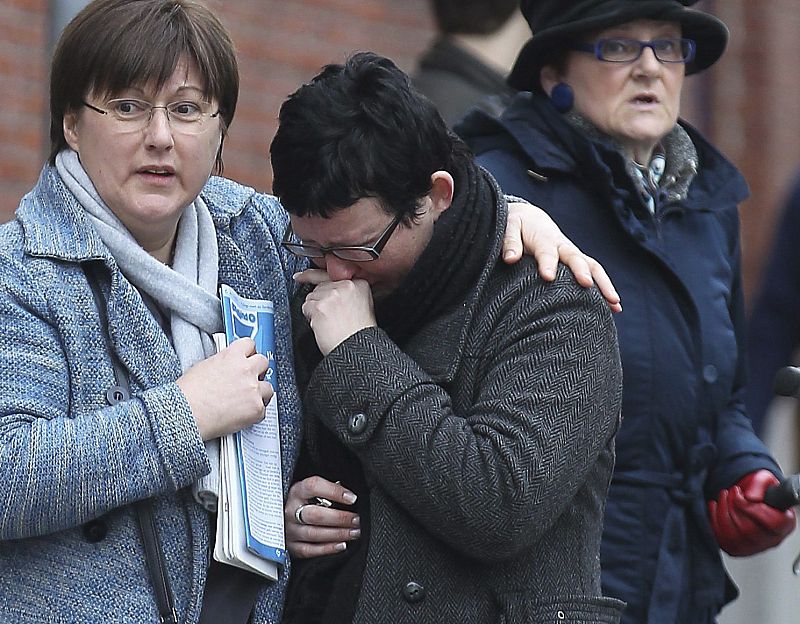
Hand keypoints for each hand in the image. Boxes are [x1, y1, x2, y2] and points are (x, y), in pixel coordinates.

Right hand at [176, 337, 272, 439]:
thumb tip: (228, 366)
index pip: (250, 344)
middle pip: (264, 363)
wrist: (186, 415)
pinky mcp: (256, 409)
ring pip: (268, 387)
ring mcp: (253, 389)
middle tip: (248, 380)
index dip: (248, 352)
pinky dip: (254, 413)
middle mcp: (246, 370)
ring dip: (260, 393)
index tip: (247, 357)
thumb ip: (222, 362)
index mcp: (232, 355)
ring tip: (245, 400)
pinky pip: (263, 410)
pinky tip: (241, 414)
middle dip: (257, 371)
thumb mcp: (203, 366)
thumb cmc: (188, 394)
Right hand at [284, 476, 360, 558]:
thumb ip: (327, 491)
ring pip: (314, 533)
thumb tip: (350, 497)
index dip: (335, 492)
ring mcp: (289, 529)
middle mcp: (290, 510)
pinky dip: (328, 548)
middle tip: (356, 519)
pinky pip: (309, 550)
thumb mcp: (311, 490)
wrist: (279, 514)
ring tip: (354, 532)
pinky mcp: (290, 545)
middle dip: (340, 518)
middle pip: (316, 515)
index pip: (314, 487)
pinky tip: (342, 545)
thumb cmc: (303, 500)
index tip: (352, 498)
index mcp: (297, 491)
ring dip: (338, 534)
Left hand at [294, 269, 376, 355]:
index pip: (330, 275)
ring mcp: (332, 295)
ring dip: (315, 311)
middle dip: (319, 301)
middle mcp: (346, 285)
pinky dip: (310, 318)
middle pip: (319, 287)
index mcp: (359, 284)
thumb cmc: (359, 334)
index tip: (301, 277)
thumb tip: (328, 288)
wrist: (357, 349)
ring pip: (311, 297)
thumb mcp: (363, 305)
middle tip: (329, 317)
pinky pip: (306, 308)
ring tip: (330, 323)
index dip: (315, 278)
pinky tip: (323, 326)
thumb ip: (348, 293)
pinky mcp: (320, 306)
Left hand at [503, 201, 621, 312]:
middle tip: (586, 285)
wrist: (531, 220)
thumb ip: (510, 242)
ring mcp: (573, 255)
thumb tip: (510, 259)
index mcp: (543, 238)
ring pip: (592, 267)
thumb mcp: (509, 228)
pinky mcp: (578, 264)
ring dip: (603, 284)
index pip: (547, 251)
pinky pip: (595, 275)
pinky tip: (615, 309)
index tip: (548, 277)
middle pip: (576, 258)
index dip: (548, 263)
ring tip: (614, 303)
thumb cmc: (517, 227)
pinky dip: (605, 291)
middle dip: (582, 271)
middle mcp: (562, 246)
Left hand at [708, 469, 796, 556]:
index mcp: (784, 524)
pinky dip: (713, 521)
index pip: (771, 523)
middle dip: (732, 506)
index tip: (738, 492)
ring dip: (721, 513)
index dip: (750, 507)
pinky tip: (714, 506)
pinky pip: (721, 541)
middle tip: (731, 491)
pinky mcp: (737, 549)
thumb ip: (760, 484)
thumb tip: (751, 498)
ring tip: (723, 496)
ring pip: (733, 537)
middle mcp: (771, 540)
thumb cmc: (760, 490)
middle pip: (748, 531)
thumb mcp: (764, 479)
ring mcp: (754, 547)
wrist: (750, 497)